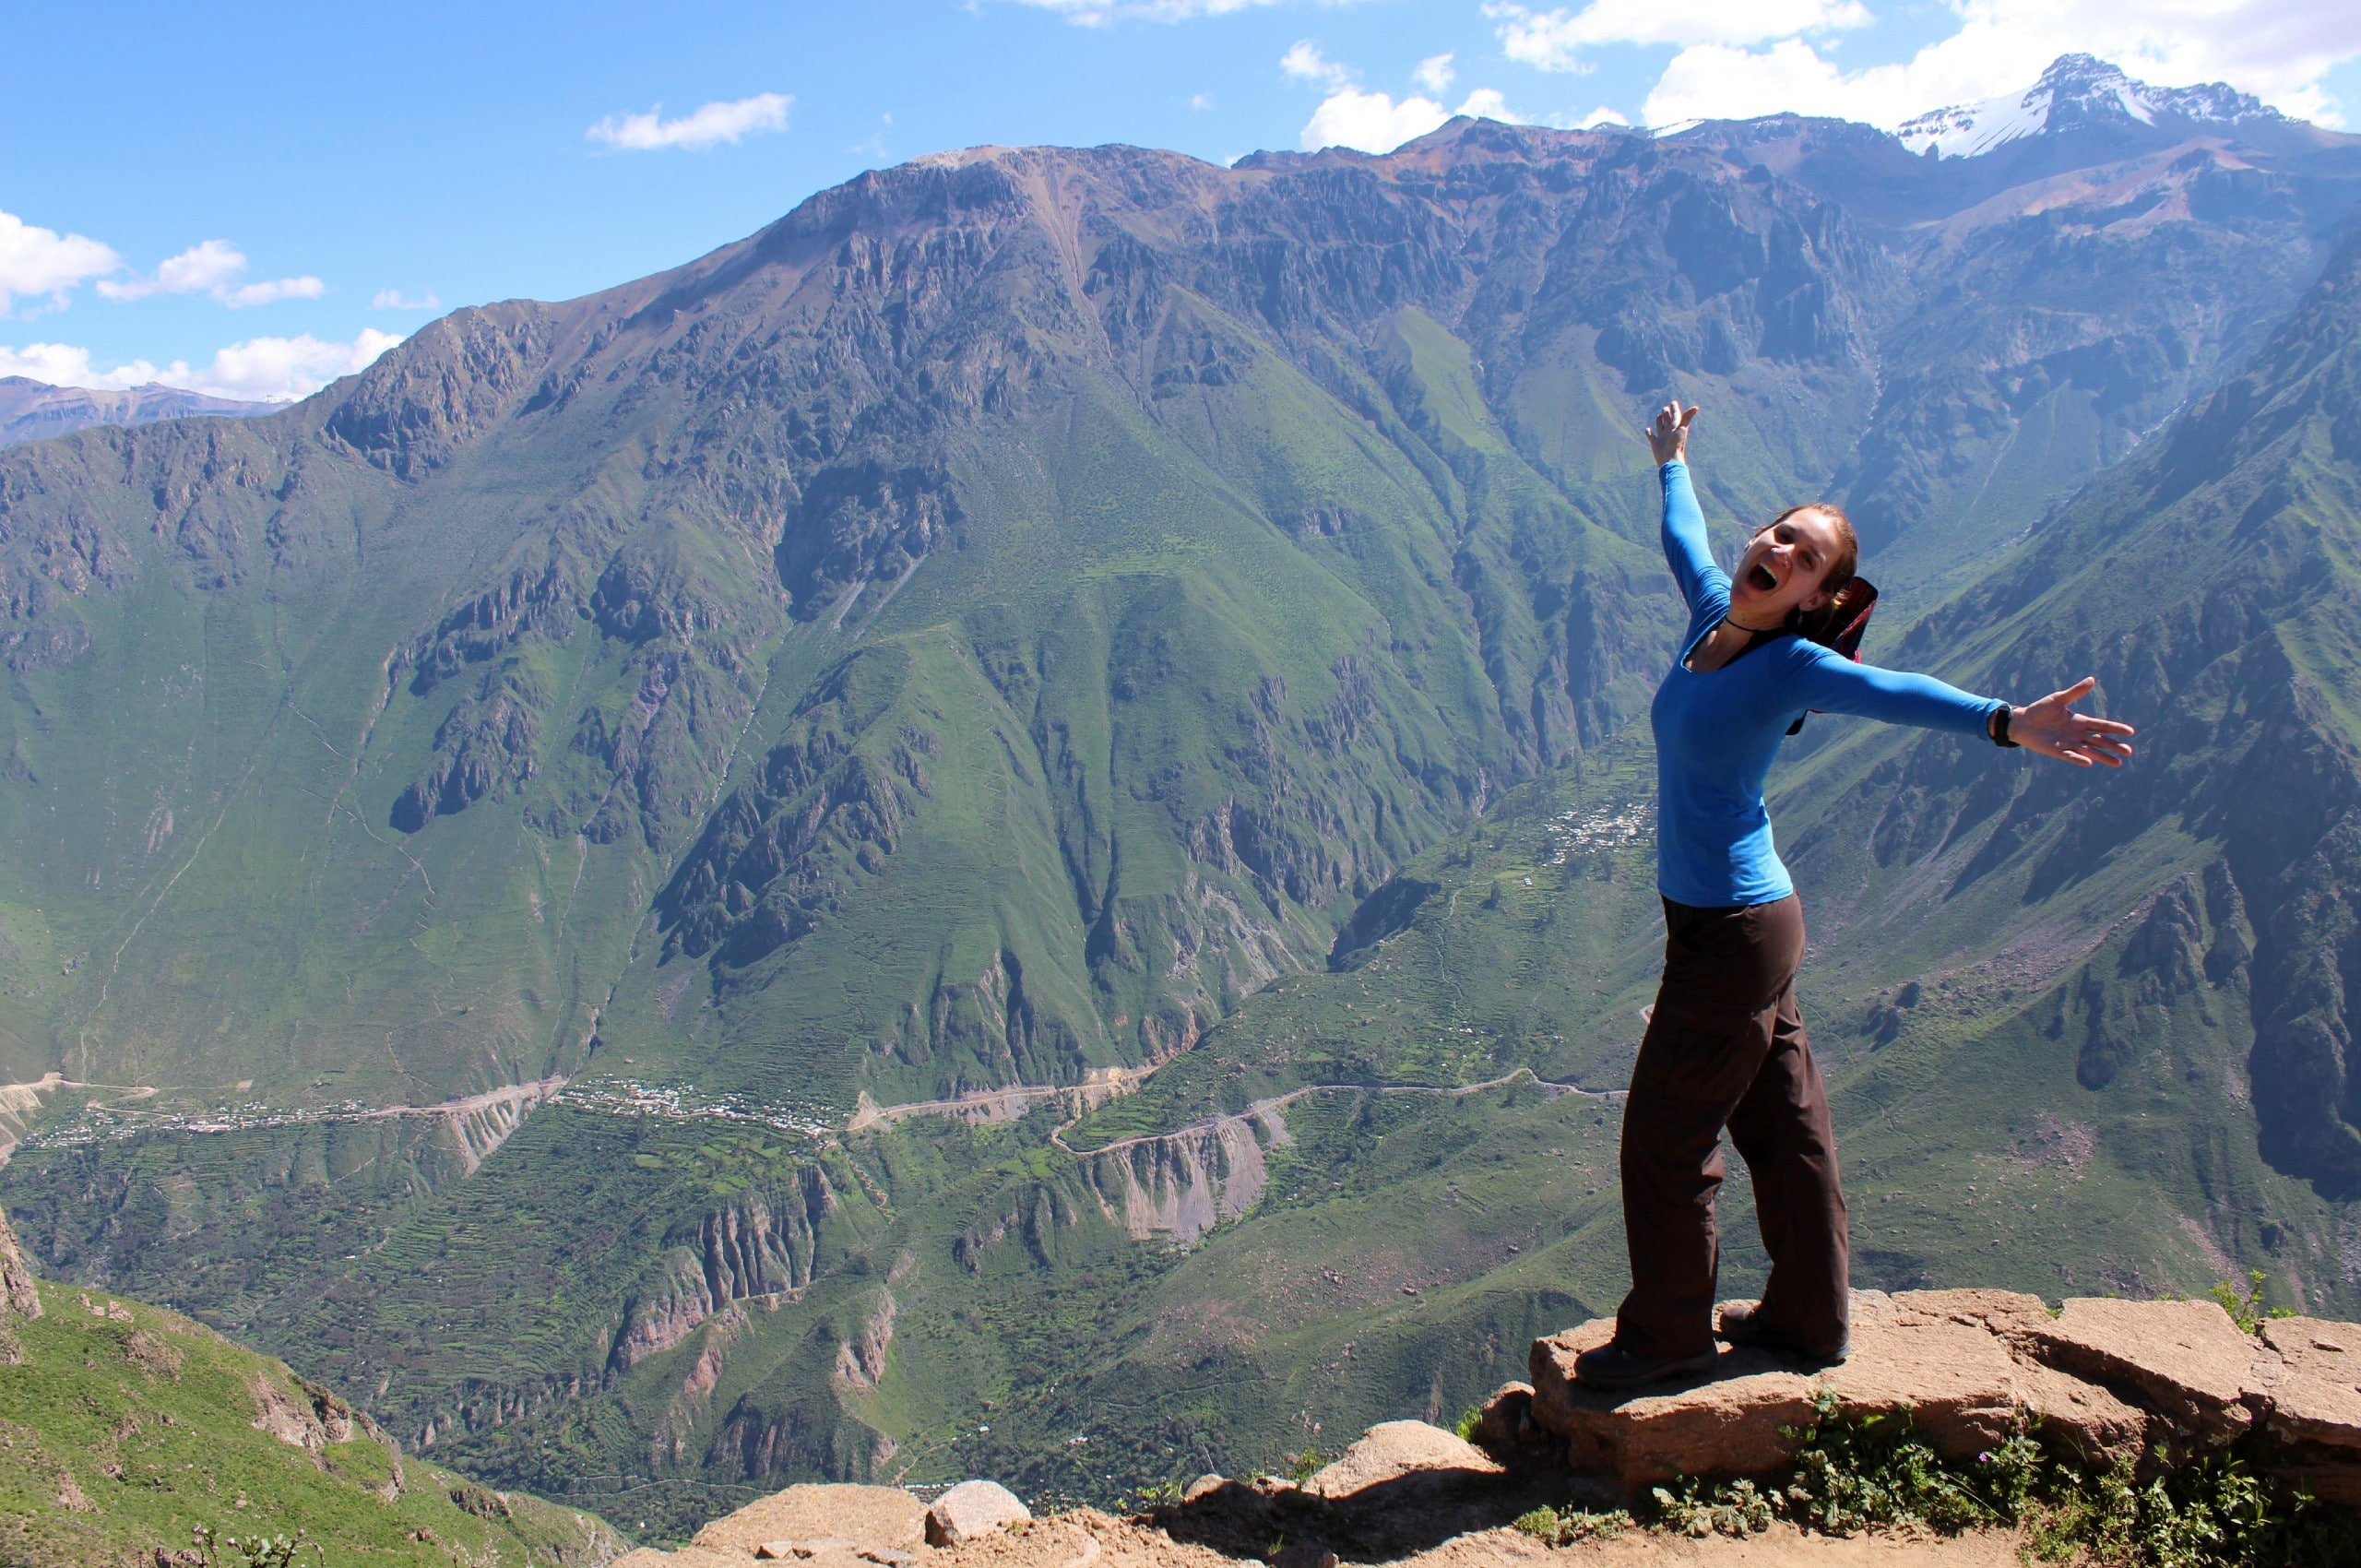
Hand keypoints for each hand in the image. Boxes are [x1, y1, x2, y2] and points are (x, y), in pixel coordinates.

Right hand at [1644, 400, 1696, 464]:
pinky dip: (1648, 432)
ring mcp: (1662, 437)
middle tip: (1665, 408)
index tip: (1673, 402)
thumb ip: (1687, 417)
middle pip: (1667, 420)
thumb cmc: (1677, 444)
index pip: (1675, 415)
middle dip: (1666, 413)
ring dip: (1659, 421)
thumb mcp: (1682, 428)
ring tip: (1659, 416)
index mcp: (1675, 427)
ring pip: (1660, 426)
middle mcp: (1669, 431)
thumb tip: (1696, 407)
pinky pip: (1651, 436)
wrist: (1670, 459)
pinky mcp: (1655, 443)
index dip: (1674, 409)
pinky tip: (1647, 429)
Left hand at [2009, 677, 2135, 766]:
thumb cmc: (2040, 710)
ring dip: (2102, 756)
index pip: (2102, 726)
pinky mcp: (2056, 751)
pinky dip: (2079, 759)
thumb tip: (2092, 679)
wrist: (2022, 722)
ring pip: (2089, 751)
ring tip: (2118, 763)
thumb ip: (2075, 692)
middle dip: (2114, 745)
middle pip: (2099, 740)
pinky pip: (2070, 755)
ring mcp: (2068, 743)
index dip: (2115, 728)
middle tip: (2129, 752)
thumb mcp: (2058, 699)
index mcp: (2080, 721)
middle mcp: (2077, 734)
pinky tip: (2089, 763)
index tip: (2131, 732)